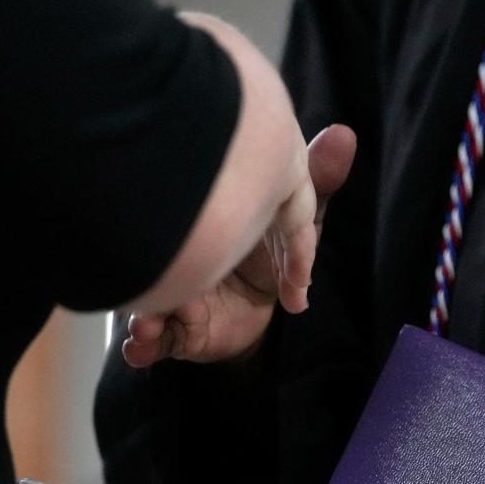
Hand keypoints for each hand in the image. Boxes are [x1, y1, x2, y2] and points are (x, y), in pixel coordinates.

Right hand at [123, 124, 357, 367]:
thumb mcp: (295, 217)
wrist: (263, 308)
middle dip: (152, 271)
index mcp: (207, 227)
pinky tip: (140, 349)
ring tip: (144, 327)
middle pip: (160, 260)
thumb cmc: (269, 252)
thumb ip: (316, 179)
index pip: (195, 220)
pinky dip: (143, 347)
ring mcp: (174, 295)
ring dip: (143, 315)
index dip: (190, 222)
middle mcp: (183, 257)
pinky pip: (155, 342)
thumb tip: (344, 134)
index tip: (175, 218)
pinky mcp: (178, 331)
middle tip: (149, 279)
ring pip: (149, 302)